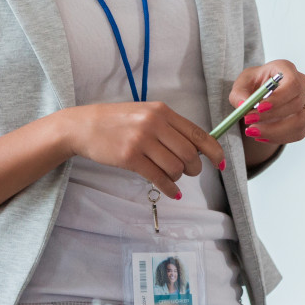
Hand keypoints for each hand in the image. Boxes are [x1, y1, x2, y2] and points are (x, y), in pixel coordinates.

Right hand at [58, 102, 225, 198]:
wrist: (83, 126)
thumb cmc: (116, 121)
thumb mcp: (145, 114)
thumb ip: (169, 127)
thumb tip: (196, 148)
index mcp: (162, 111)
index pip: (198, 133)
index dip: (214, 151)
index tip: (220, 163)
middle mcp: (154, 123)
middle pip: (190, 153)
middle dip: (194, 168)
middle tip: (189, 172)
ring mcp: (141, 140)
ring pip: (175, 167)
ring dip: (178, 177)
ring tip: (171, 177)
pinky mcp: (130, 157)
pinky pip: (158, 178)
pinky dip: (169, 188)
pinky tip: (172, 192)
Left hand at [230, 61, 304, 146]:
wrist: (260, 97)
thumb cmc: (253, 86)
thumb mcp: (241, 85)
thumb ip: (239, 94)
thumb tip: (244, 105)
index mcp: (286, 69)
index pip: (292, 83)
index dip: (278, 98)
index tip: (259, 108)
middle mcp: (302, 84)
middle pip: (296, 103)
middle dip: (271, 116)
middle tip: (248, 121)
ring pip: (300, 121)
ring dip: (275, 131)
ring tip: (252, 131)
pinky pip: (299, 133)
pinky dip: (279, 138)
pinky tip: (262, 136)